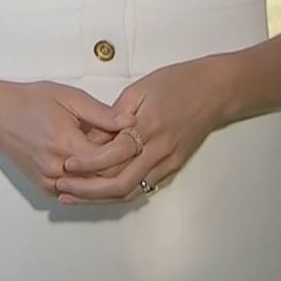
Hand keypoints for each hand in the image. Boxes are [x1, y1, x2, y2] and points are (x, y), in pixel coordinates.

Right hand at [0, 81, 133, 198]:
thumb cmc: (31, 102)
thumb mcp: (69, 98)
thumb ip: (102, 113)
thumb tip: (130, 122)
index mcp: (66, 144)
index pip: (109, 160)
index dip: (125, 151)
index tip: (133, 139)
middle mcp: (57, 169)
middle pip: (101, 179)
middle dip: (118, 166)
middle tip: (129, 150)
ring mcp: (49, 181)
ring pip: (89, 189)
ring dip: (104, 177)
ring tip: (115, 159)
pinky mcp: (44, 187)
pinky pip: (74, 192)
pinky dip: (88, 183)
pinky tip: (96, 169)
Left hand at [52, 56, 234, 204]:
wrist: (217, 91)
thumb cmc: (178, 82)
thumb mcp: (140, 88)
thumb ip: (113, 115)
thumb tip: (90, 137)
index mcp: (149, 126)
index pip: (114, 153)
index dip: (89, 163)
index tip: (66, 165)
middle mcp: (160, 150)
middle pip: (121, 182)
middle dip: (89, 190)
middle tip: (64, 189)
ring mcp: (169, 162)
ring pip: (132, 191)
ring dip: (102, 198)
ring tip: (75, 196)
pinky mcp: (174, 167)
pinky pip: (144, 187)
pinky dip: (121, 193)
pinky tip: (101, 193)